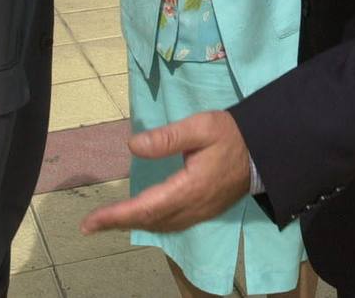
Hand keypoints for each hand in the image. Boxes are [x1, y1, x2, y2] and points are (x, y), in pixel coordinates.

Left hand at [80, 111, 250, 234]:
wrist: (264, 151)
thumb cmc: (231, 134)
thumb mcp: (200, 126)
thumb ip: (167, 137)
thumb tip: (133, 145)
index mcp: (189, 187)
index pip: (146, 207)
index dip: (116, 216)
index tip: (91, 222)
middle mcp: (193, 207)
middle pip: (149, 221)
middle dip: (118, 223)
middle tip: (90, 225)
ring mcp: (200, 212)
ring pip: (161, 226)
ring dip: (134, 225)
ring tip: (109, 221)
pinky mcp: (204, 211)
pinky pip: (172, 224)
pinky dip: (151, 223)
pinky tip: (142, 217)